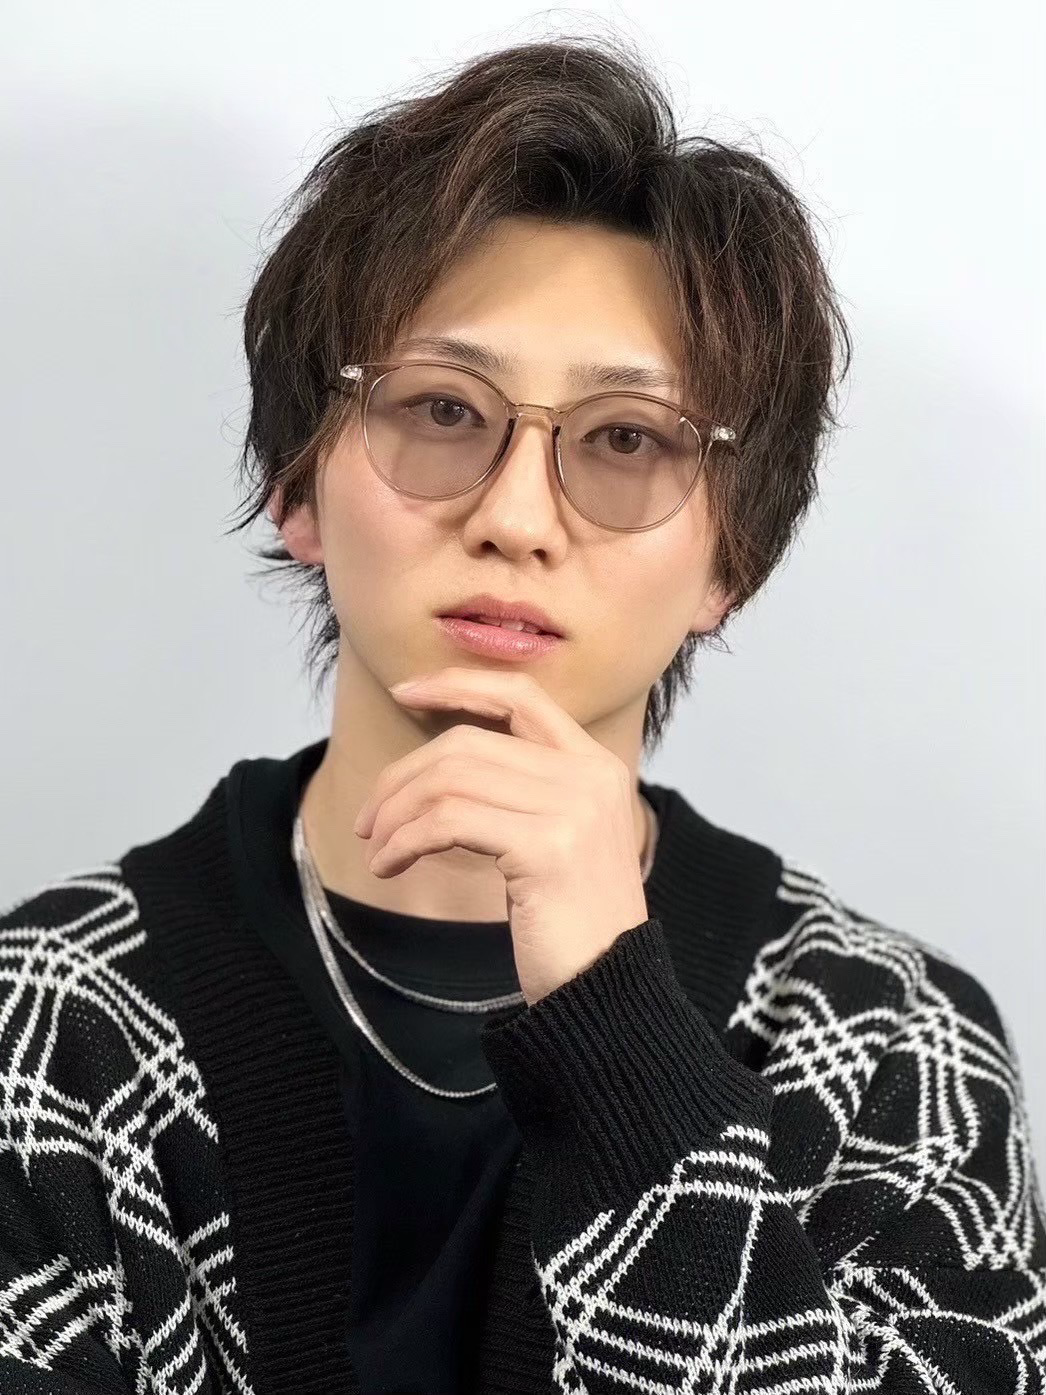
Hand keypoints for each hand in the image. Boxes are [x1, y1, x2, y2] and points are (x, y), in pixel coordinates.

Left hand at [353, 666, 650, 1005]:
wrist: (606, 989)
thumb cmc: (570, 922)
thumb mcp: (557, 838)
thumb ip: (521, 791)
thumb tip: (439, 764)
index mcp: (596, 765)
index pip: (521, 693)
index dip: (457, 684)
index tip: (405, 691)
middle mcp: (590, 776)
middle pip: (468, 742)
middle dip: (403, 775)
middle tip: (371, 819)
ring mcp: (573, 809)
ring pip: (451, 780)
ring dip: (397, 814)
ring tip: (379, 848)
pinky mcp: (547, 847)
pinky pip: (448, 822)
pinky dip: (405, 840)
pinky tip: (390, 866)